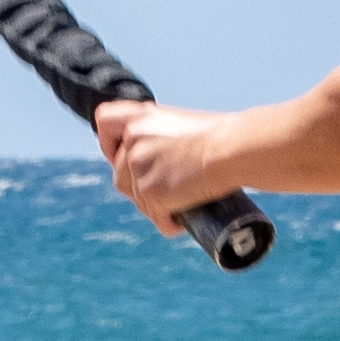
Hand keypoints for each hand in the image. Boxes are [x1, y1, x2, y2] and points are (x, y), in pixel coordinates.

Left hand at [90, 96, 243, 227]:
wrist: (234, 150)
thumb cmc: (222, 139)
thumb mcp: (182, 127)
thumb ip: (161, 138)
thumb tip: (160, 164)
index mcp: (140, 117)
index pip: (105, 123)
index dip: (111, 145)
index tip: (129, 158)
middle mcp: (133, 139)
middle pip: (120, 175)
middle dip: (141, 189)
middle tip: (171, 192)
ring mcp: (138, 166)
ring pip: (137, 200)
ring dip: (156, 207)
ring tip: (183, 204)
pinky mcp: (150, 191)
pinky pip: (156, 218)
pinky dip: (171, 223)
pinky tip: (186, 220)